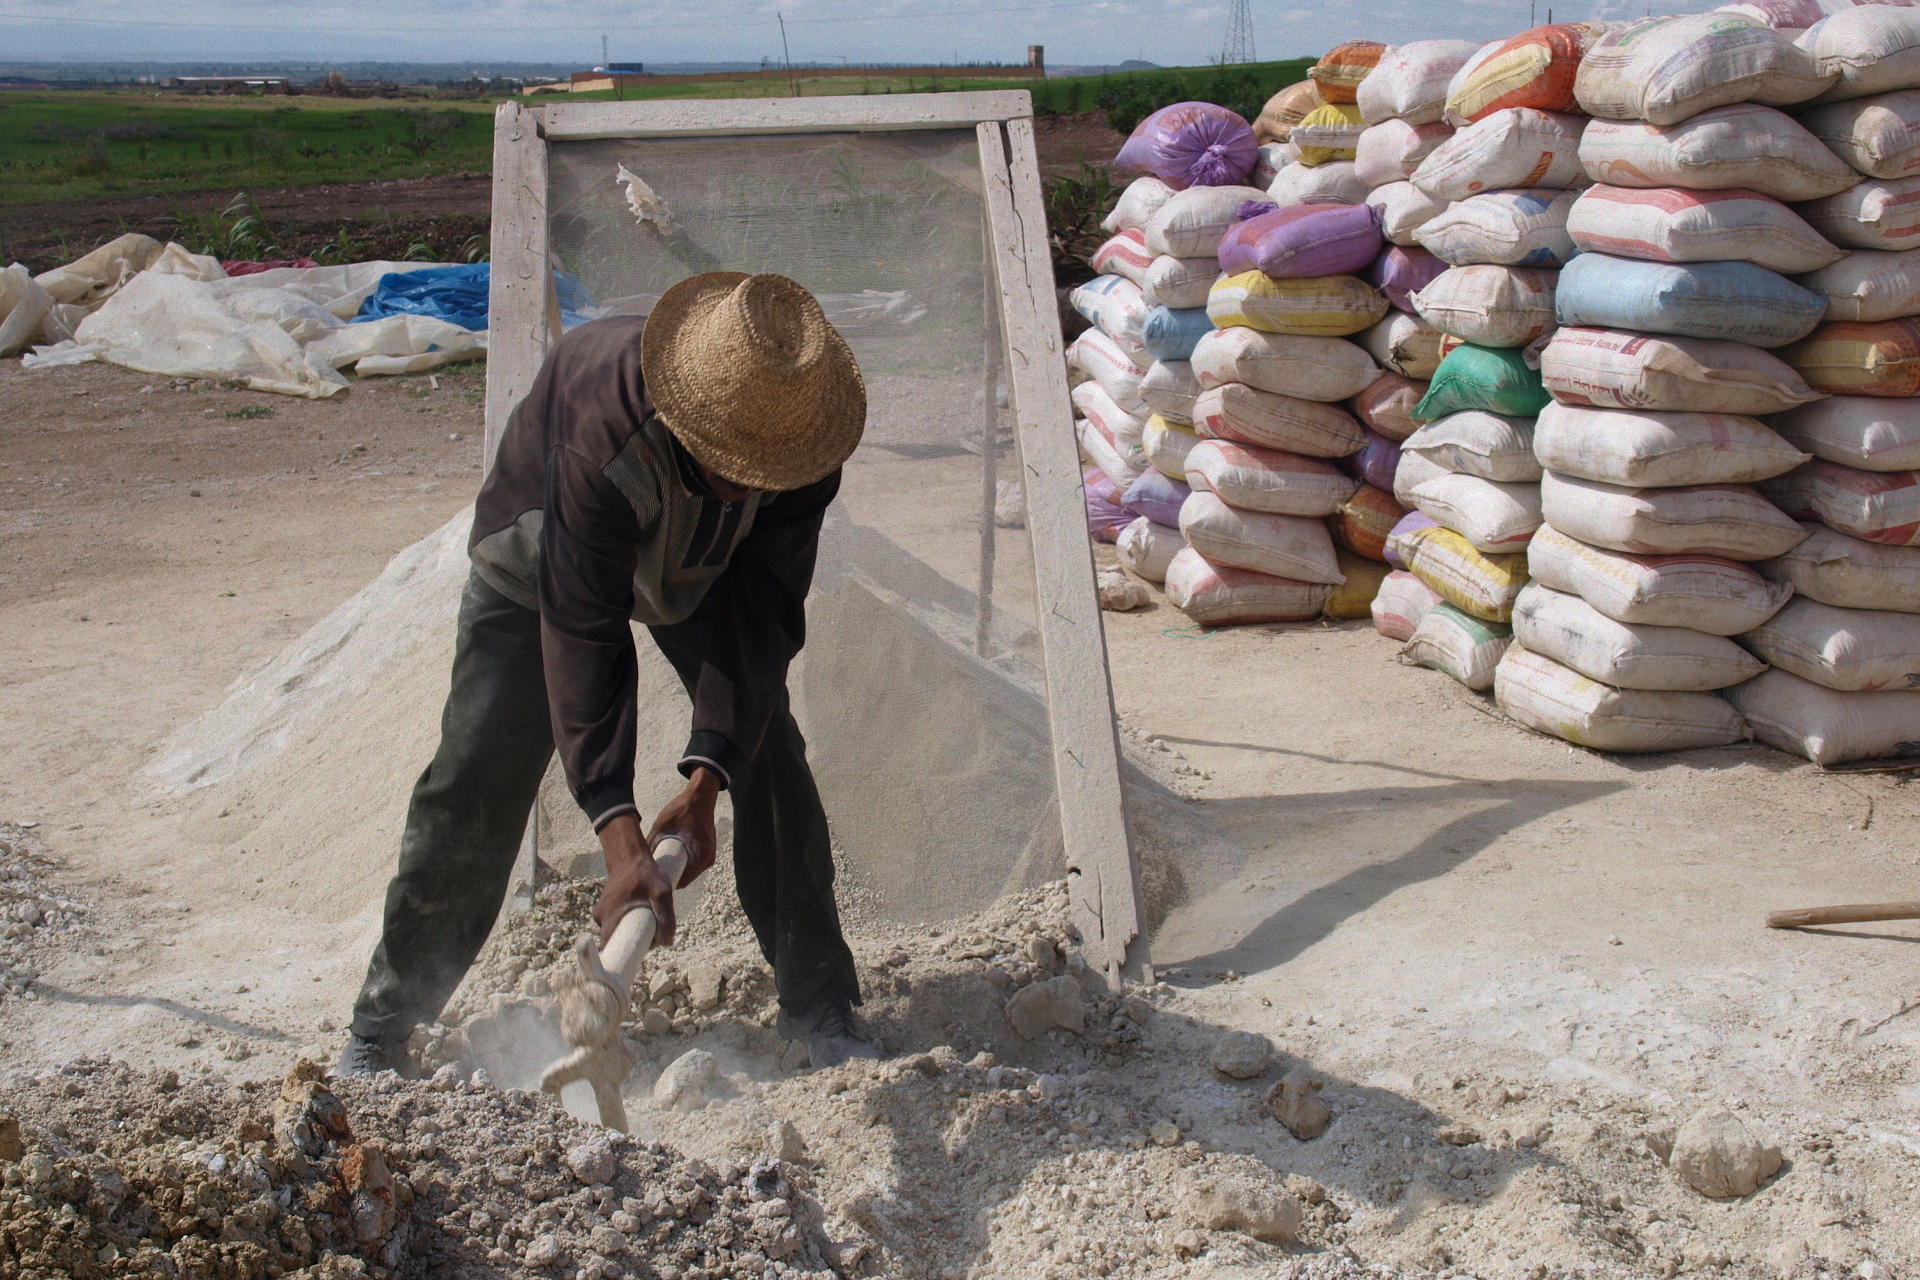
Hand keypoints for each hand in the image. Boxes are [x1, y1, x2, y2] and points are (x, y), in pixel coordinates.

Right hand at [593, 813, 675, 947]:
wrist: (631, 856)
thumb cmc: (645, 874)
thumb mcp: (662, 894)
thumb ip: (666, 919)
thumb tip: (667, 943)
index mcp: (609, 916)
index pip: (611, 948)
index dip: (626, 954)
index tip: (641, 951)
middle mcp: (600, 917)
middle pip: (618, 941)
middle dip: (635, 940)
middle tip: (652, 930)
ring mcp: (602, 913)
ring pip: (620, 931)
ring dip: (634, 930)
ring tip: (649, 917)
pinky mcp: (607, 909)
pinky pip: (619, 923)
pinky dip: (631, 922)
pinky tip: (643, 912)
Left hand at [647, 766, 720, 889]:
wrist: (700, 796)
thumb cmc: (683, 809)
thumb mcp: (662, 825)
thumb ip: (651, 842)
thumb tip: (638, 857)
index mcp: (701, 855)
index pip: (683, 880)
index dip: (667, 881)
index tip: (654, 879)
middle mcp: (708, 858)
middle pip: (686, 877)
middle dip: (671, 876)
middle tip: (654, 873)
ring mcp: (709, 855)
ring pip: (690, 871)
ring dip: (677, 870)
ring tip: (661, 866)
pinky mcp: (708, 850)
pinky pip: (694, 863)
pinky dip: (684, 862)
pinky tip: (672, 858)